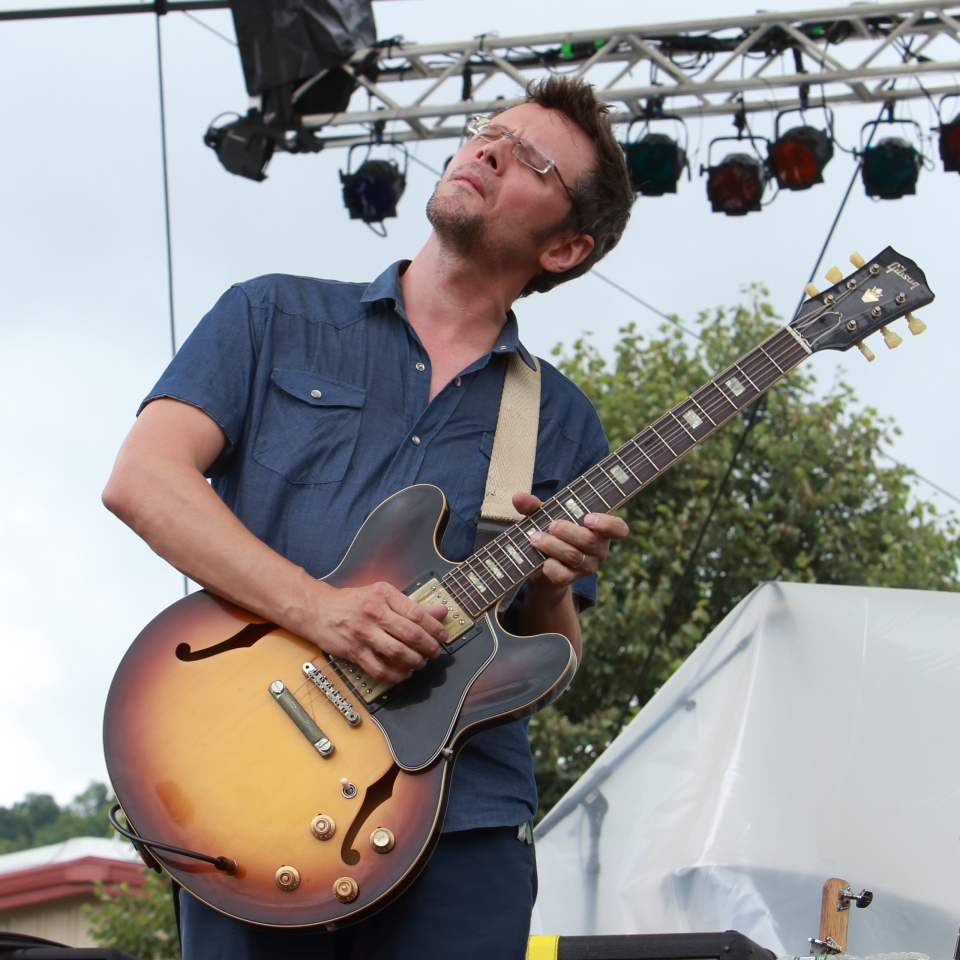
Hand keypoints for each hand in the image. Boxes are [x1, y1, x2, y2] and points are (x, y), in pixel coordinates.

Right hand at [303, 580, 448, 685]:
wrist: (318, 609)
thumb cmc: (353, 602)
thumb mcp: (382, 595)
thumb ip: (412, 605)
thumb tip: (441, 612)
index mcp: (384, 594)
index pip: (417, 613)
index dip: (435, 628)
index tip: (443, 636)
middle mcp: (374, 612)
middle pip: (411, 633)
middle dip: (429, 646)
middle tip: (435, 652)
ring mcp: (363, 632)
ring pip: (398, 652)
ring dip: (415, 661)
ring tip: (421, 663)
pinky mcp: (354, 650)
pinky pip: (379, 669)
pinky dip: (395, 676)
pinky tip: (403, 674)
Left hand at [512, 492, 628, 590]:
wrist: (541, 565)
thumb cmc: (551, 533)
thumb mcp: (545, 515)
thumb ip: (534, 506)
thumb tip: (518, 497)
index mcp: (600, 530)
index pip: (619, 529)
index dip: (607, 524)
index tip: (588, 518)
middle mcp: (598, 550)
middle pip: (589, 540)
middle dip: (566, 530)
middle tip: (551, 525)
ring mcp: (586, 567)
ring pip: (573, 556)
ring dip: (551, 545)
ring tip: (535, 538)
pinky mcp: (570, 580)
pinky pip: (561, 574)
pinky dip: (549, 565)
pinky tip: (541, 560)